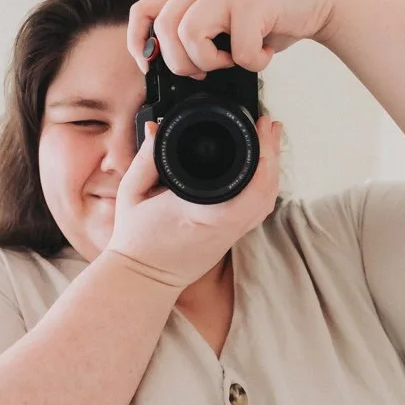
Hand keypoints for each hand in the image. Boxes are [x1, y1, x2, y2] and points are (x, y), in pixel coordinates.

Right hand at [104, 114, 284, 289]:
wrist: (142, 280)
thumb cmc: (135, 240)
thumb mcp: (131, 192)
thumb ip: (146, 158)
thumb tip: (157, 128)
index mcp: (202, 211)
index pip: (249, 182)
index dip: (263, 151)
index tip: (260, 124)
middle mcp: (224, 225)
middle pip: (267, 188)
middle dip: (273, 152)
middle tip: (270, 124)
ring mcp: (230, 236)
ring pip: (267, 202)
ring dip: (273, 170)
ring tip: (270, 142)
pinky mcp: (229, 241)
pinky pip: (258, 213)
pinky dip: (265, 189)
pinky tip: (262, 171)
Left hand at [126, 0, 338, 78]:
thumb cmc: (271, 16)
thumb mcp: (226, 22)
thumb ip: (201, 35)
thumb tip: (176, 71)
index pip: (143, 11)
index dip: (139, 44)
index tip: (152, 69)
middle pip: (164, 29)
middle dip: (181, 64)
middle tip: (206, 71)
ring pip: (189, 35)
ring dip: (210, 61)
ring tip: (234, 60)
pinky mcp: (253, 1)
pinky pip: (238, 48)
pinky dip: (252, 62)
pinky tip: (264, 54)